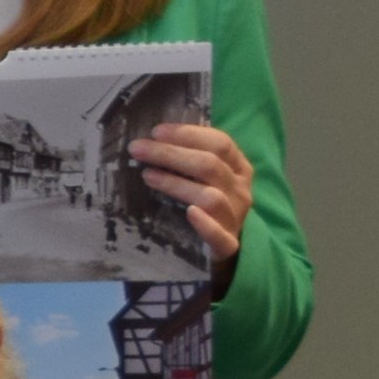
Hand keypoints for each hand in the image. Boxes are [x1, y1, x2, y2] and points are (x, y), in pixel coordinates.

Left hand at [127, 124, 252, 262]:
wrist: (220, 246)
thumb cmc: (206, 202)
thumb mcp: (205, 177)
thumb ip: (189, 158)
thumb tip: (151, 139)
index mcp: (239, 168)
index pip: (220, 143)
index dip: (188, 134)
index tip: (156, 132)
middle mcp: (241, 190)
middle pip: (209, 165)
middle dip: (171, 154)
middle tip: (138, 148)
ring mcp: (236, 217)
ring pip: (210, 197)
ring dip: (177, 184)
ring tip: (147, 176)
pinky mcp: (228, 244)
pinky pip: (219, 235)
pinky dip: (205, 224)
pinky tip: (189, 213)